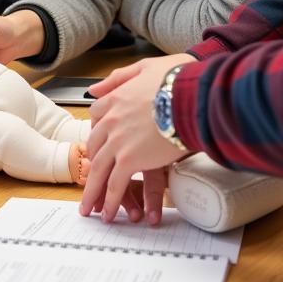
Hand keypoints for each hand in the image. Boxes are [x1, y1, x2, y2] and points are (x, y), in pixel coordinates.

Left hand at [80, 53, 195, 224]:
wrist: (191, 95)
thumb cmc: (178, 80)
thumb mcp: (145, 68)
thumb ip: (119, 78)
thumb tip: (95, 89)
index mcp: (116, 98)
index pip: (97, 120)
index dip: (99, 136)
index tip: (99, 148)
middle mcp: (111, 119)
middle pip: (95, 148)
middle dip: (93, 167)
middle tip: (91, 182)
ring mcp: (117, 140)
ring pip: (99, 170)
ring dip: (94, 192)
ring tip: (91, 209)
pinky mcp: (129, 159)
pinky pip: (115, 184)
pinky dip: (110, 200)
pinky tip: (109, 213)